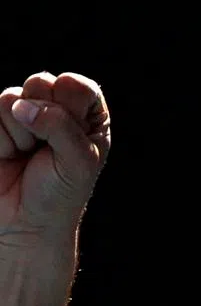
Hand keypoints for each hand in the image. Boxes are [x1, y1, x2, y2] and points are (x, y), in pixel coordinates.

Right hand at [0, 71, 109, 248]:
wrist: (26, 223)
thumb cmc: (60, 194)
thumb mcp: (78, 162)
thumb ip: (61, 127)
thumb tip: (22, 106)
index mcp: (88, 116)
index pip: (78, 86)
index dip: (70, 109)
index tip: (73, 140)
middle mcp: (57, 108)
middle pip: (42, 82)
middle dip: (44, 119)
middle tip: (47, 151)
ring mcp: (25, 112)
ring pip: (12, 97)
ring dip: (20, 134)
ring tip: (27, 155)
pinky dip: (2, 139)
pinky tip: (10, 155)